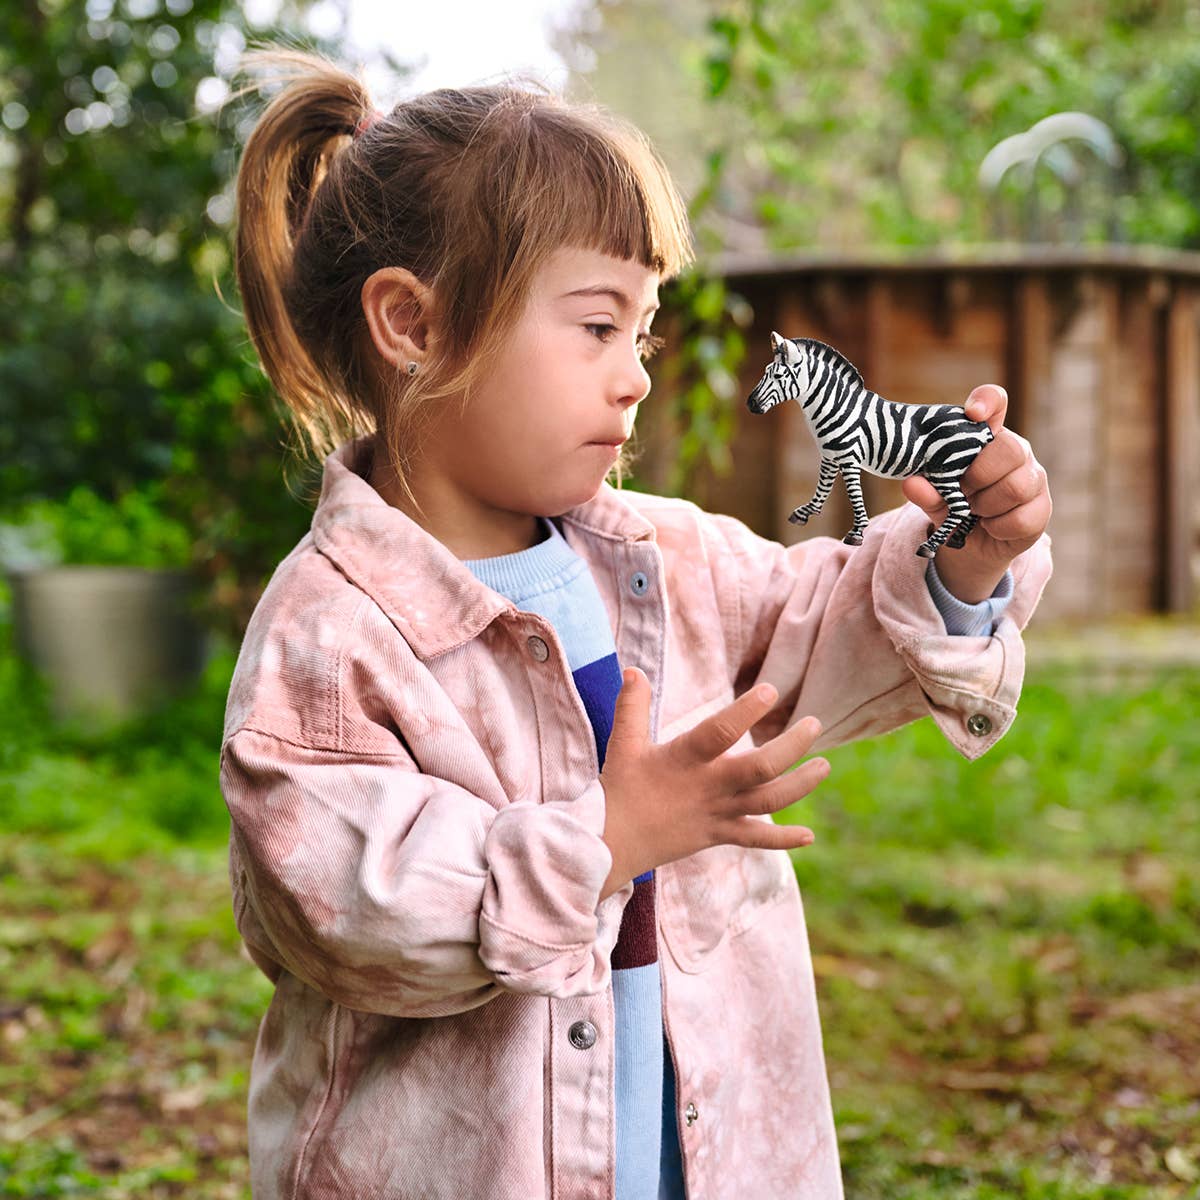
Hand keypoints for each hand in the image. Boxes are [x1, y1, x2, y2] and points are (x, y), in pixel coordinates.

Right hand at [597, 669, 827, 899]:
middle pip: (761, 767)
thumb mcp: (623, 742)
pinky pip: (756, 840)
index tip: (772, 691)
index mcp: (686, 758)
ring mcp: (716, 814)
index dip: (747, 711)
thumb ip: (632, 706)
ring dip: (801, 784)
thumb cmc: (619, 788)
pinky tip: (809, 836)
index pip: (721, 731)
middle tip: (815, 724)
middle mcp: (708, 786)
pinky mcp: (717, 836)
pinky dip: (783, 839)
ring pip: (769, 801)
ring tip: (825, 766)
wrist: (611, 843)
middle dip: (793, 746)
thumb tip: (634, 670)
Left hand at [901, 384, 1051, 603]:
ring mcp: (1033, 479)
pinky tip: (988, 526)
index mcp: (987, 437)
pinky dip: (997, 528)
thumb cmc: (951, 506)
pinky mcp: (1041, 510)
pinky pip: (1021, 519)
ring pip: (1016, 487)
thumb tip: (911, 483)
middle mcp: (1016, 451)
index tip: (972, 412)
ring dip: (986, 504)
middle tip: (961, 491)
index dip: (987, 400)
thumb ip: (924, 489)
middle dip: (978, 475)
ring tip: (973, 510)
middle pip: (1009, 449)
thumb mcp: (933, 497)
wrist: (968, 546)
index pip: (996, 402)